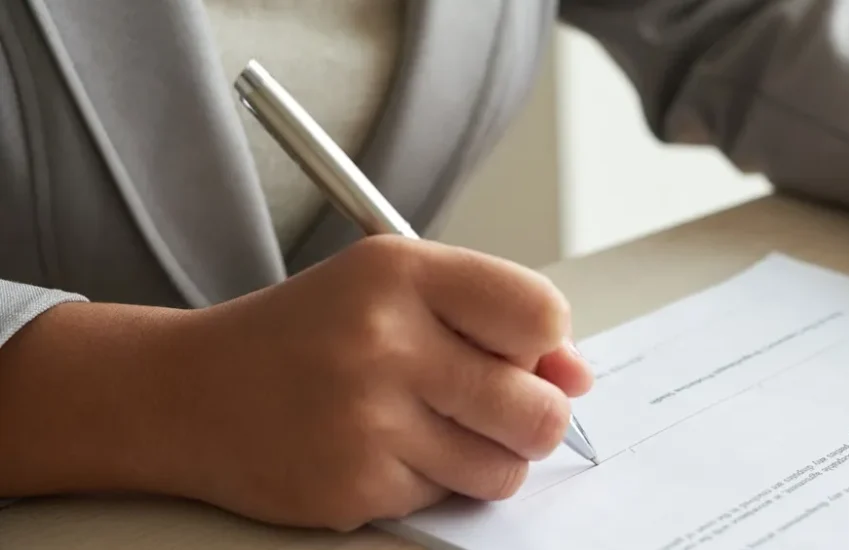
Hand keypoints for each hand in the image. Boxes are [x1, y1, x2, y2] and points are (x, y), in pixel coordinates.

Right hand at [0, 236, 591, 530]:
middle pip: (540, 408)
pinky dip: (430, 481)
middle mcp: (385, 341)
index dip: (544, 344)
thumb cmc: (308, 334)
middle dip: (532, 416)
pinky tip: (383, 449)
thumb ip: (496, 320)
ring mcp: (367, 420)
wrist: (191, 393)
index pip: (541, 314)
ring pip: (504, 468)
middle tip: (492, 406)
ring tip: (432, 426)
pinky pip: (446, 498)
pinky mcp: (354, 487)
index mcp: (402, 273)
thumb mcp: (397, 291)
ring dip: (486, 457)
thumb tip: (577, 376)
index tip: (520, 352)